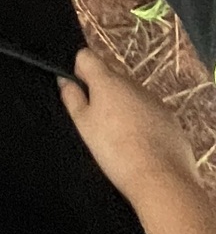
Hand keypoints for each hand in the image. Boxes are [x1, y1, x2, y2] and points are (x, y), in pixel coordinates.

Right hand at [58, 49, 202, 211]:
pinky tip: (140, 140)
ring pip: (131, 90)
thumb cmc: (116, 151)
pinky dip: (142, 116)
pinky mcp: (168, 116)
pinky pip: (149, 107)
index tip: (80, 89)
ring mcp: (153, 98)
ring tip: (120, 131)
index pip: (87, 55)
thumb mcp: (84, 125)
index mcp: (107, 81)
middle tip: (97, 111)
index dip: (79, 69)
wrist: (161, 178)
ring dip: (122, 100)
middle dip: (101, 82)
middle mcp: (131, 83)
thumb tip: (64, 80)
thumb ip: (71, 98)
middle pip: (111, 68)